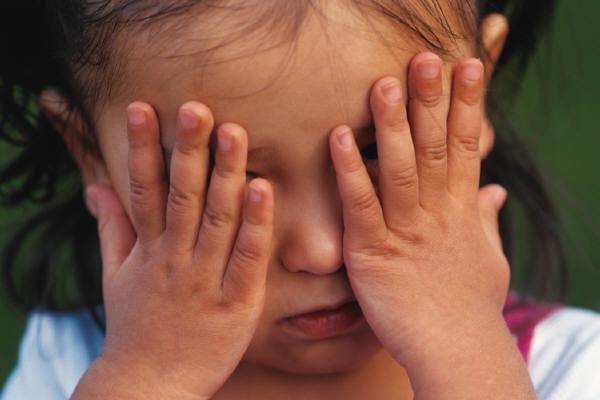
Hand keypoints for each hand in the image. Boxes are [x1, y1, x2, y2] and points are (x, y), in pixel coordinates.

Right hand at [81, 102, 273, 398]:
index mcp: (148, 249)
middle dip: (188, 150)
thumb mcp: (115, 275)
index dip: (141, 148)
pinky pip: (247, 259)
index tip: (143, 108)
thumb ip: (112, 227)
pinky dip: (255, 224)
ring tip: (235, 133)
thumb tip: (95, 187)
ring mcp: (205, 281)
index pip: (142, 189)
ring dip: (226, 175)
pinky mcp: (237, 304)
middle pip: (183, 196)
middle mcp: (174, 259)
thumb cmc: (135, 324)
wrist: (149, 385)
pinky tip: (263, 190)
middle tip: (197, 107)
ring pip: (218, 220)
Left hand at [329, 52, 533, 397]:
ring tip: (383, 85)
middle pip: (435, 147)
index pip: (466, 146)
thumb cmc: (469, 307)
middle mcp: (436, 214)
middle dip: (431, 102)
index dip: (468, 105)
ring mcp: (405, 231)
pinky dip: (350, 170)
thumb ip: (485, 218)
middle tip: (424, 59)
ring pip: (399, 168)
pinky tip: (338, 137)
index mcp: (461, 210)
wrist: (456, 351)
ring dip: (392, 125)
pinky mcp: (372, 253)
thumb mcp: (487, 258)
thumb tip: (493, 190)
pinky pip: (360, 205)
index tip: (466, 67)